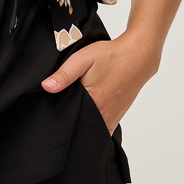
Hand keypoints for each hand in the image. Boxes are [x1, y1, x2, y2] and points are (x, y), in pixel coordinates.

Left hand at [40, 32, 160, 132]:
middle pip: (82, 127)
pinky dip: (95, 124)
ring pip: (93, 129)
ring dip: (84, 123)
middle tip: (65, 110)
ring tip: (76, 112)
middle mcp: (104, 114)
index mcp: (94, 103)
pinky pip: (104, 127)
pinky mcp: (118, 115)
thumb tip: (46, 87)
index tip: (53, 114)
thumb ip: (64, 74)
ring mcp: (113, 117)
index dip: (61, 118)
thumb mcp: (83, 59)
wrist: (138, 55)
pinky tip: (89, 114)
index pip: (71, 121)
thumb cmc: (111, 55)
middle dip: (72, 123)